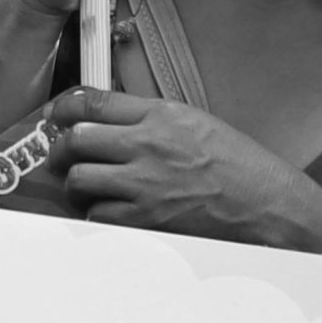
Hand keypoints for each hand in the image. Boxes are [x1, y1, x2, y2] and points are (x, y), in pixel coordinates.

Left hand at [50, 89, 321, 249]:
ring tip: (85, 188)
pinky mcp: (145, 221)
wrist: (266, 206)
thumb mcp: (195, 123)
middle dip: (60, 149)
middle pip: (76, 140)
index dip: (63, 108)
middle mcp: (146, 145)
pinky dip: (97, 216)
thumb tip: (110, 123)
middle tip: (60, 156)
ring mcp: (143, 186)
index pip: (92, 101)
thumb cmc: (240, 166)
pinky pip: (98, 217)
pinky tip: (110, 213)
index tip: (55, 116)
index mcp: (160, 115)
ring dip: (76, 185)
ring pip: (79, 180)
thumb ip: (151, 119)